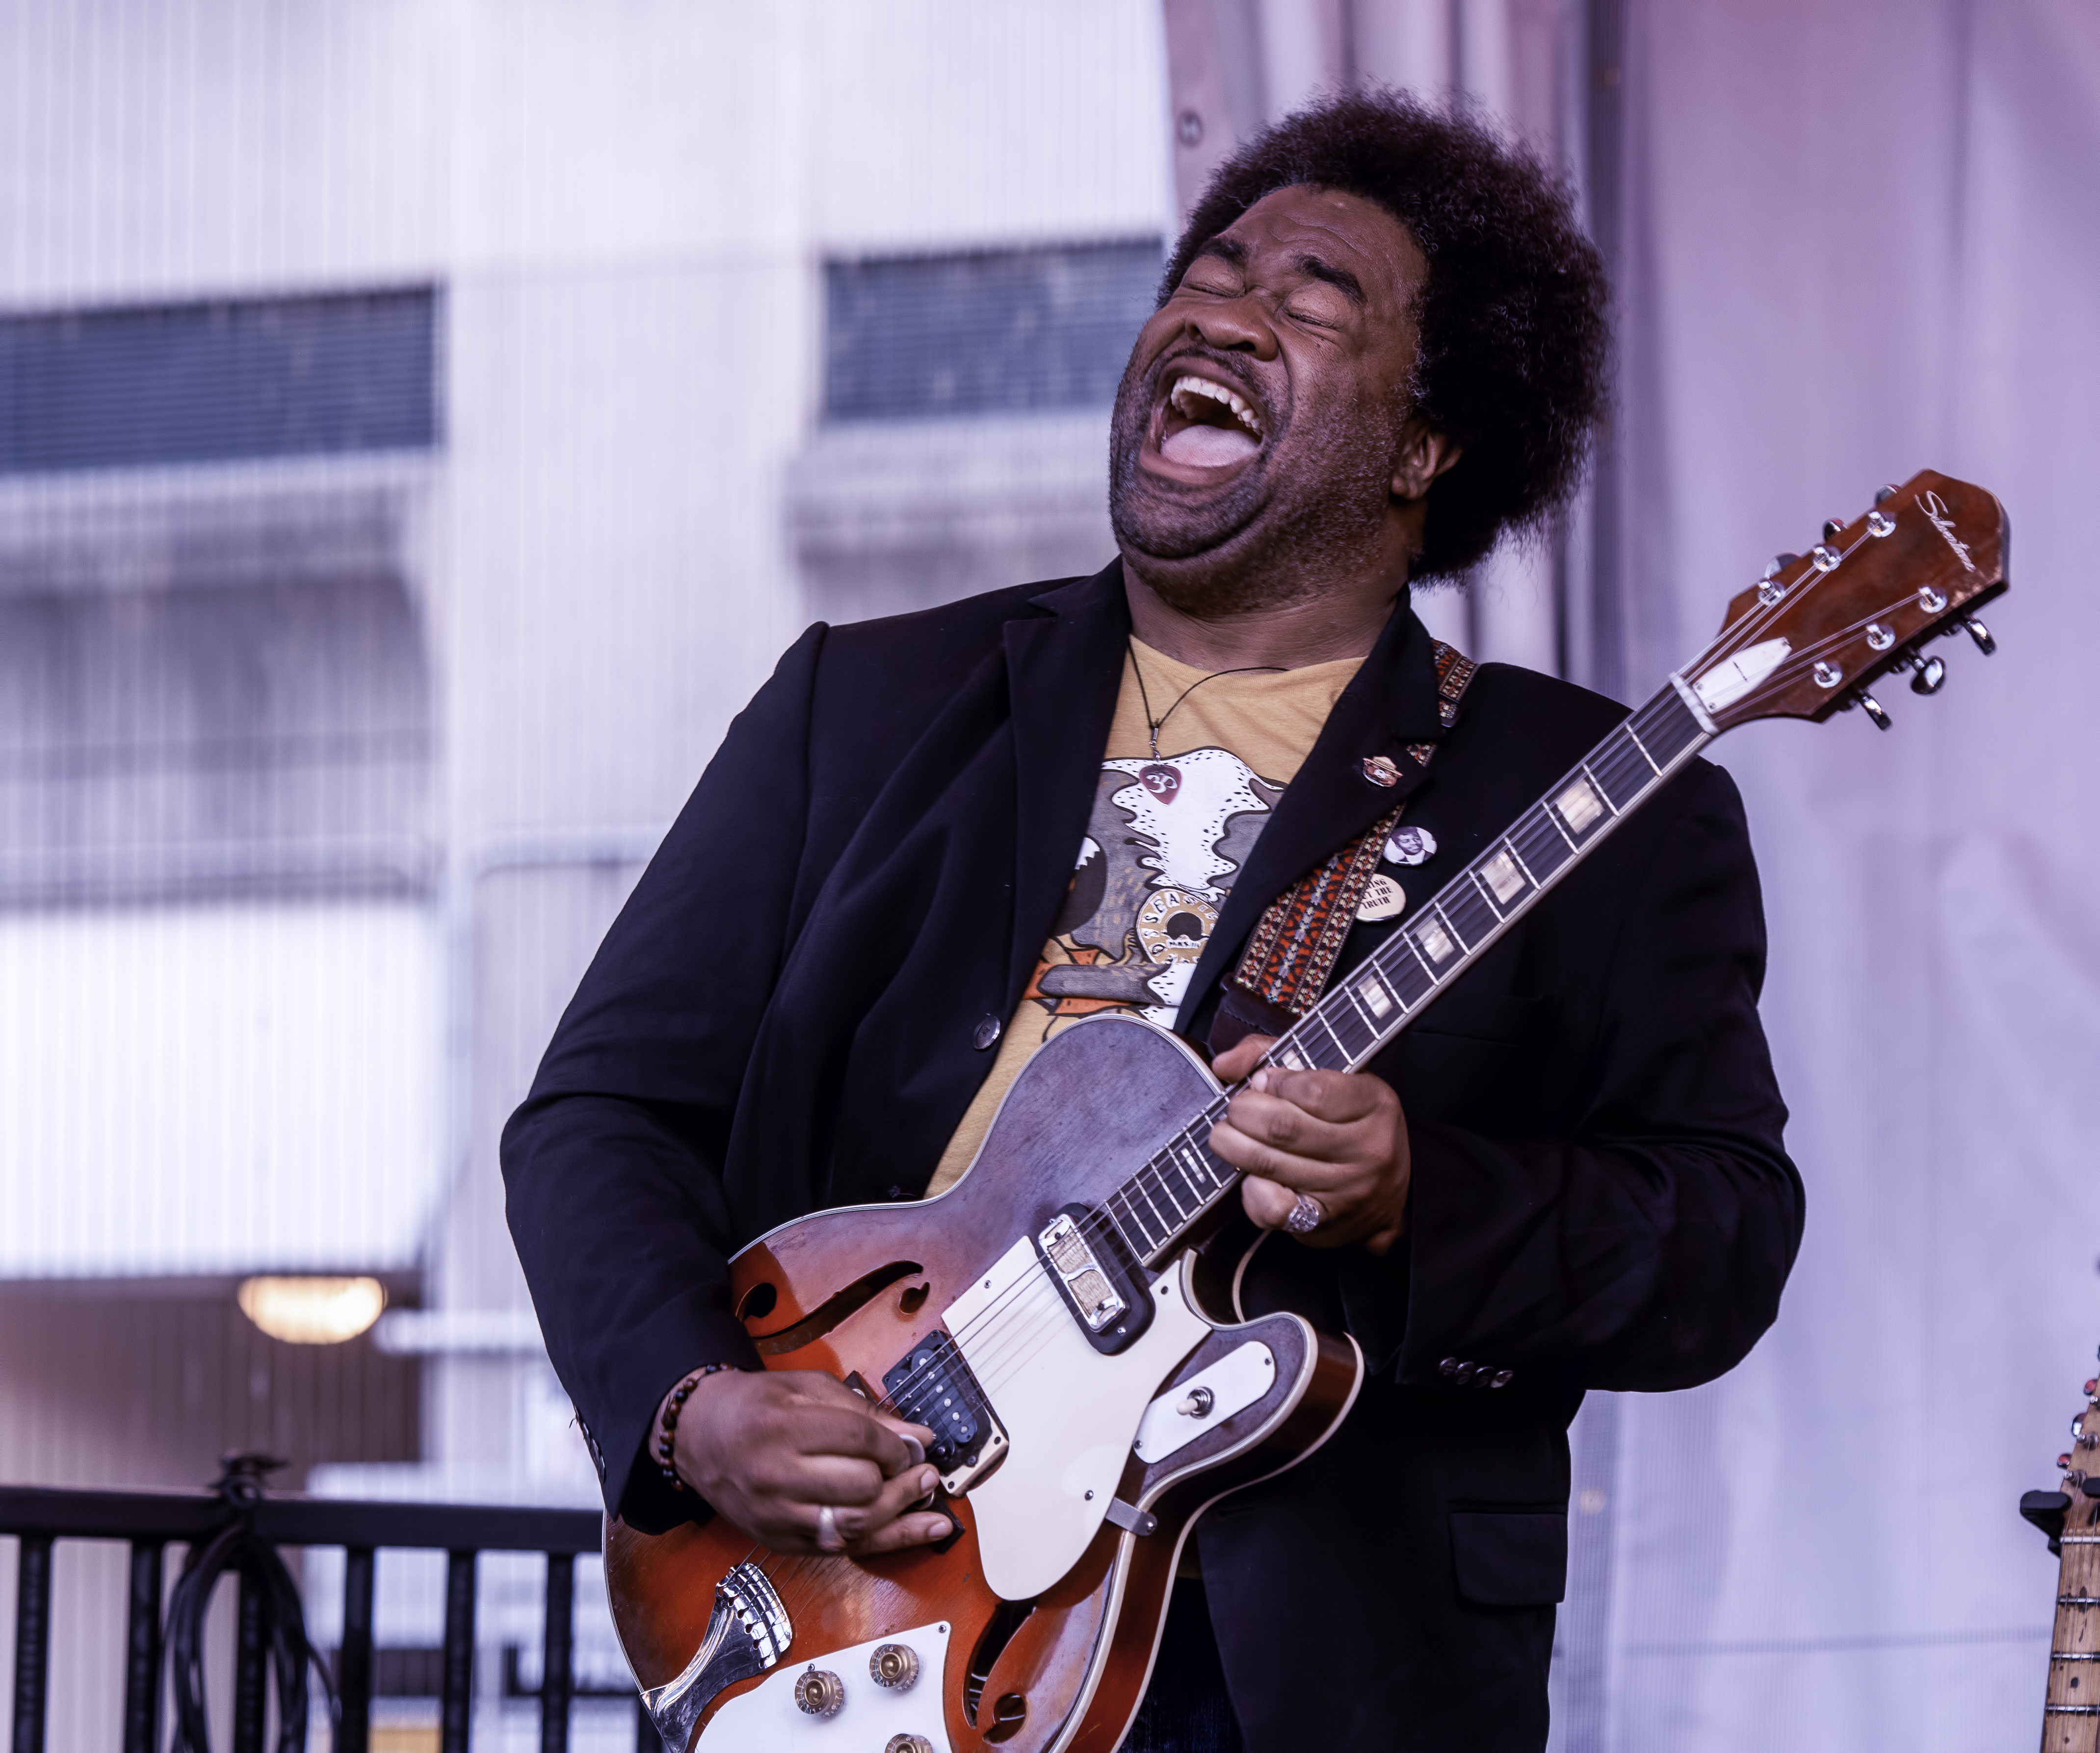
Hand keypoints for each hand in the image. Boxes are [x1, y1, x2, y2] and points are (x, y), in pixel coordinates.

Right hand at [667, 1368, 950, 1555]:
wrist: (699, 1436)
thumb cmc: (755, 1407)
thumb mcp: (806, 1389)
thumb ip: (863, 1411)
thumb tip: (917, 1434)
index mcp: (781, 1428)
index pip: (858, 1440)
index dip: (896, 1444)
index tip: (911, 1443)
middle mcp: (776, 1477)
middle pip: (860, 1487)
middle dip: (901, 1479)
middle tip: (922, 1468)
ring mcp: (778, 1516)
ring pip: (856, 1526)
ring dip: (902, 1513)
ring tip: (927, 1495)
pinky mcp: (782, 1542)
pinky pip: (844, 1549)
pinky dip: (886, 1541)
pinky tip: (919, 1530)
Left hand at [1208, 1034, 1410, 1255]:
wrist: (1390, 1195)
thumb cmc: (1351, 1124)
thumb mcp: (1334, 1077)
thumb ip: (1276, 1055)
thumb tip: (1226, 1064)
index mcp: (1373, 1103)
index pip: (1312, 1090)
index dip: (1274, 1082)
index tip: (1264, 1081)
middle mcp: (1366, 1148)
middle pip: (1283, 1127)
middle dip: (1243, 1112)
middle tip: (1238, 1108)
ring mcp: (1346, 1189)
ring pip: (1269, 1164)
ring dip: (1233, 1145)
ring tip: (1228, 1135)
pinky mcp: (1323, 1222)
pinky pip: (1272, 1208)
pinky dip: (1249, 1190)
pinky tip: (1251, 1176)